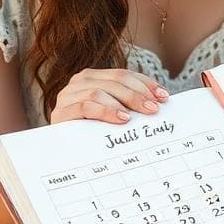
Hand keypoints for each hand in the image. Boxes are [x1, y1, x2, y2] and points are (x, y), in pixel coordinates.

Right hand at [49, 68, 169, 124]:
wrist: (60, 149)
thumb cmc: (90, 132)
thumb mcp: (111, 115)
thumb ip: (127, 105)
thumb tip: (158, 104)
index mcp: (93, 77)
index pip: (123, 75)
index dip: (145, 83)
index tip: (163, 97)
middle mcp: (79, 81)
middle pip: (115, 81)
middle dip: (138, 94)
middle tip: (154, 108)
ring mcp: (68, 95)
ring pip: (100, 91)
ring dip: (124, 102)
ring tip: (139, 115)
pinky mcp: (61, 112)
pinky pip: (85, 107)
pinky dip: (106, 111)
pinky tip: (121, 119)